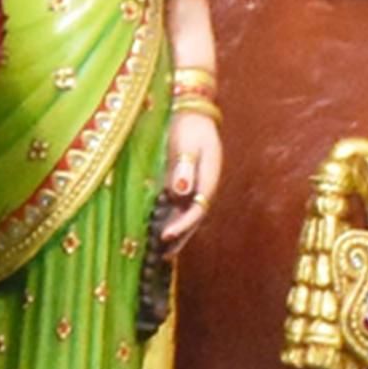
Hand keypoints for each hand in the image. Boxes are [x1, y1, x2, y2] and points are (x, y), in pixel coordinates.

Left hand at [157, 101, 221, 247]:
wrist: (192, 113)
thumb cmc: (189, 126)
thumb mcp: (188, 144)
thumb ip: (184, 168)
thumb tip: (181, 191)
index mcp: (209, 179)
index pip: (197, 210)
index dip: (182, 225)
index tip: (165, 236)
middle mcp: (204, 186)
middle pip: (194, 218)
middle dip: (180, 237)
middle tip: (164, 255)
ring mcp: (196, 186)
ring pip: (187, 215)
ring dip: (177, 232)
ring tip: (162, 252)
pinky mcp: (185, 182)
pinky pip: (179, 206)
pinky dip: (171, 219)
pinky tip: (159, 229)